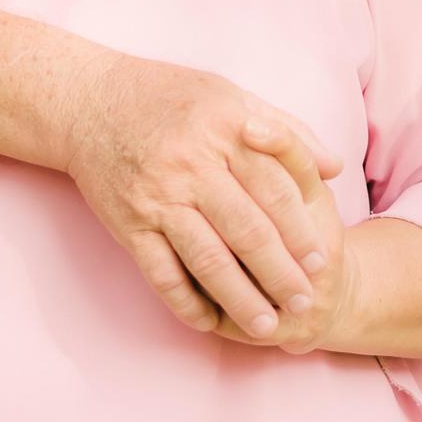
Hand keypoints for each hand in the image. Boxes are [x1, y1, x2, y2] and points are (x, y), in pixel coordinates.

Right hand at [63, 53, 345, 342]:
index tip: (320, 261)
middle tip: (303, 301)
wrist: (87, 101)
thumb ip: (286, 131)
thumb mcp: (231, 96)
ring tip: (266, 325)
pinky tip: (208, 322)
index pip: (273, 188)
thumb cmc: (168, 96)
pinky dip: (185, 302)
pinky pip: (160, 272)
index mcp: (225, 131)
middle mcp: (192, 166)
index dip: (299, 229)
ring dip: (240, 297)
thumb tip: (333, 165)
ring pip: (207, 258)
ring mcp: (158, 198)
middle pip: (246, 230)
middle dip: (279, 272)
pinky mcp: (128, 223)